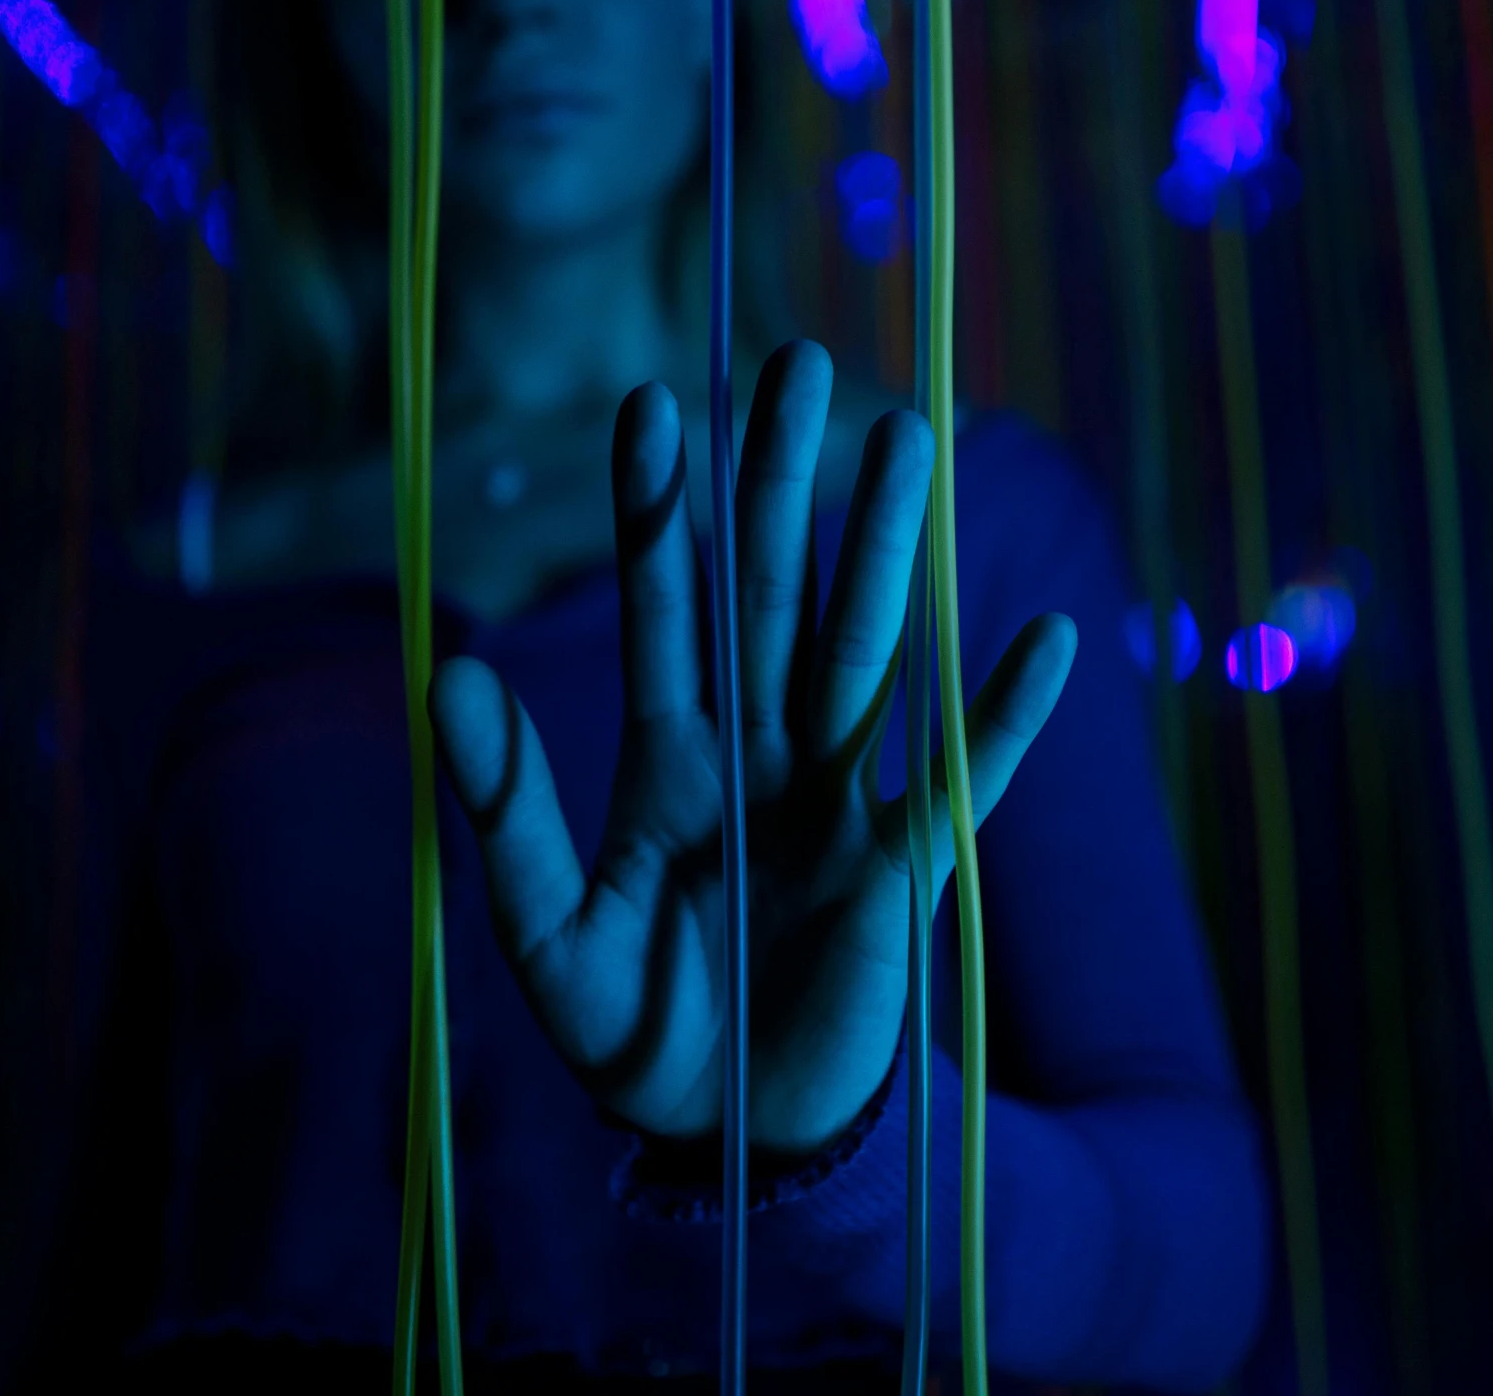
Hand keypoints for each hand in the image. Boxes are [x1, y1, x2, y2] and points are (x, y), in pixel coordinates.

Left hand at [429, 343, 1077, 1154]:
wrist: (728, 1131)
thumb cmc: (630, 1028)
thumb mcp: (545, 932)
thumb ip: (507, 812)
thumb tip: (450, 675)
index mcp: (669, 760)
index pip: (665, 610)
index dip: (656, 512)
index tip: (650, 401)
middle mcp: (759, 754)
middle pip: (775, 594)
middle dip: (782, 481)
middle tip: (796, 361)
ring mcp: (838, 803)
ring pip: (866, 653)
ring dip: (887, 550)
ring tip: (912, 437)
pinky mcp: (904, 874)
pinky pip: (960, 785)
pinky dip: (998, 719)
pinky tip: (1043, 639)